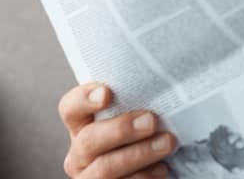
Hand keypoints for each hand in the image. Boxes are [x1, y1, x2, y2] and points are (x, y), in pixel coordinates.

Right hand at [58, 83, 174, 177]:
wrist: (153, 166)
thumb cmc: (147, 134)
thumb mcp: (137, 115)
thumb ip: (137, 101)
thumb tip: (161, 79)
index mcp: (84, 126)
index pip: (71, 108)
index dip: (84, 99)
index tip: (107, 93)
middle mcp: (81, 153)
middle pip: (89, 140)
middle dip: (121, 130)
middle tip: (151, 121)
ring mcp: (90, 176)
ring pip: (105, 168)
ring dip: (140, 154)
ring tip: (167, 142)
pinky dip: (145, 177)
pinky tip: (162, 168)